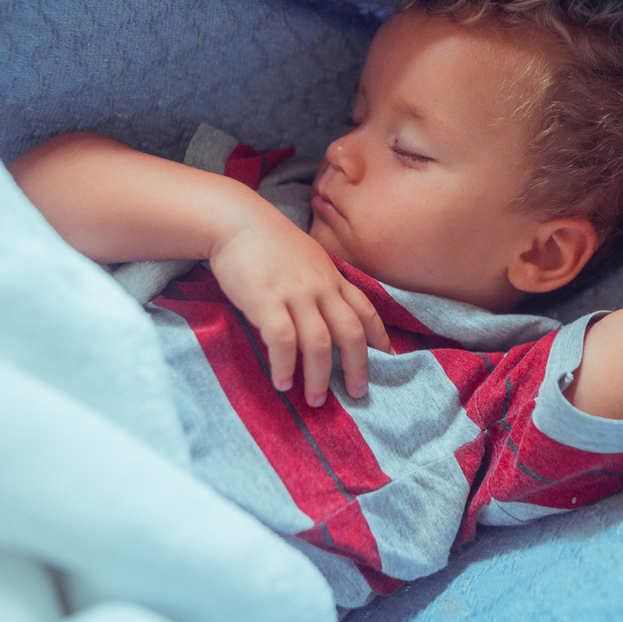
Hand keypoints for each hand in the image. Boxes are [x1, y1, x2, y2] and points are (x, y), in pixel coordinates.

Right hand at [208, 201, 389, 407]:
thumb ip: (320, 282)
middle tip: (356, 393)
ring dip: (320, 376)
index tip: (387, 357)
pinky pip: (283, 341)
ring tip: (315, 400)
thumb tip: (326, 312)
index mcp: (331, 277)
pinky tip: (282, 382)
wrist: (234, 221)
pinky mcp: (266, 301)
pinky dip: (285, 366)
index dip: (379, 336)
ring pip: (319, 342)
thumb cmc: (268, 242)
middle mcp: (319, 287)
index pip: (365, 309)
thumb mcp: (307, 257)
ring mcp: (294, 294)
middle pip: (349, 332)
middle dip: (357, 367)